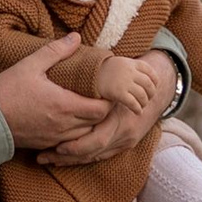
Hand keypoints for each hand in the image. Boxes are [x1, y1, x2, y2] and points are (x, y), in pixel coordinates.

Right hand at [0, 34, 111, 150]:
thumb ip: (55, 51)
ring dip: (90, 123)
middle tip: (99, 96)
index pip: (101, 109)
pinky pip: (70, 143)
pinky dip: (75, 133)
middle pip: (97, 123)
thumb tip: (75, 37)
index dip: (109, 100)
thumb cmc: (7, 92)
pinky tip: (68, 120)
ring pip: (85, 135)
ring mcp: (55, 138)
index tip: (106, 88)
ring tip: (86, 107)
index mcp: (65, 105)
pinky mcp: (46, 145)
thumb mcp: (30, 65)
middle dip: (102, 110)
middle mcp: (64, 125)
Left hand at [39, 51, 174, 165]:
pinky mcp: (124, 145)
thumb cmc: (133, 77)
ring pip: (94, 157)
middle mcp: (124, 133)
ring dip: (70, 160)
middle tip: (43, 157)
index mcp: (121, 118)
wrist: (159, 90)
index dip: (74, 146)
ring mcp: (126, 141)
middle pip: (92, 153)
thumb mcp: (116, 74)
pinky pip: (100, 156)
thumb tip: (71, 42)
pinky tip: (63, 158)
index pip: (95, 141)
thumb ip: (93, 70)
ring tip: (47, 160)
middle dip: (66, 157)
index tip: (52, 145)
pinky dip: (82, 158)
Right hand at [94, 56, 152, 114]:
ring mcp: (125, 82)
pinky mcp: (119, 93)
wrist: (87, 73)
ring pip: (143, 95)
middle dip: (151, 94)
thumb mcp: (120, 63)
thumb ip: (132, 69)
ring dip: (144, 103)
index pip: (150, 72)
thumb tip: (145, 79)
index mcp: (131, 63)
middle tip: (147, 99)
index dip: (155, 81)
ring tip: (141, 106)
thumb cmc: (103, 70)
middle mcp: (130, 72)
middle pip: (149, 85)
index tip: (153, 88)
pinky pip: (133, 103)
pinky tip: (137, 112)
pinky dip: (138, 109)